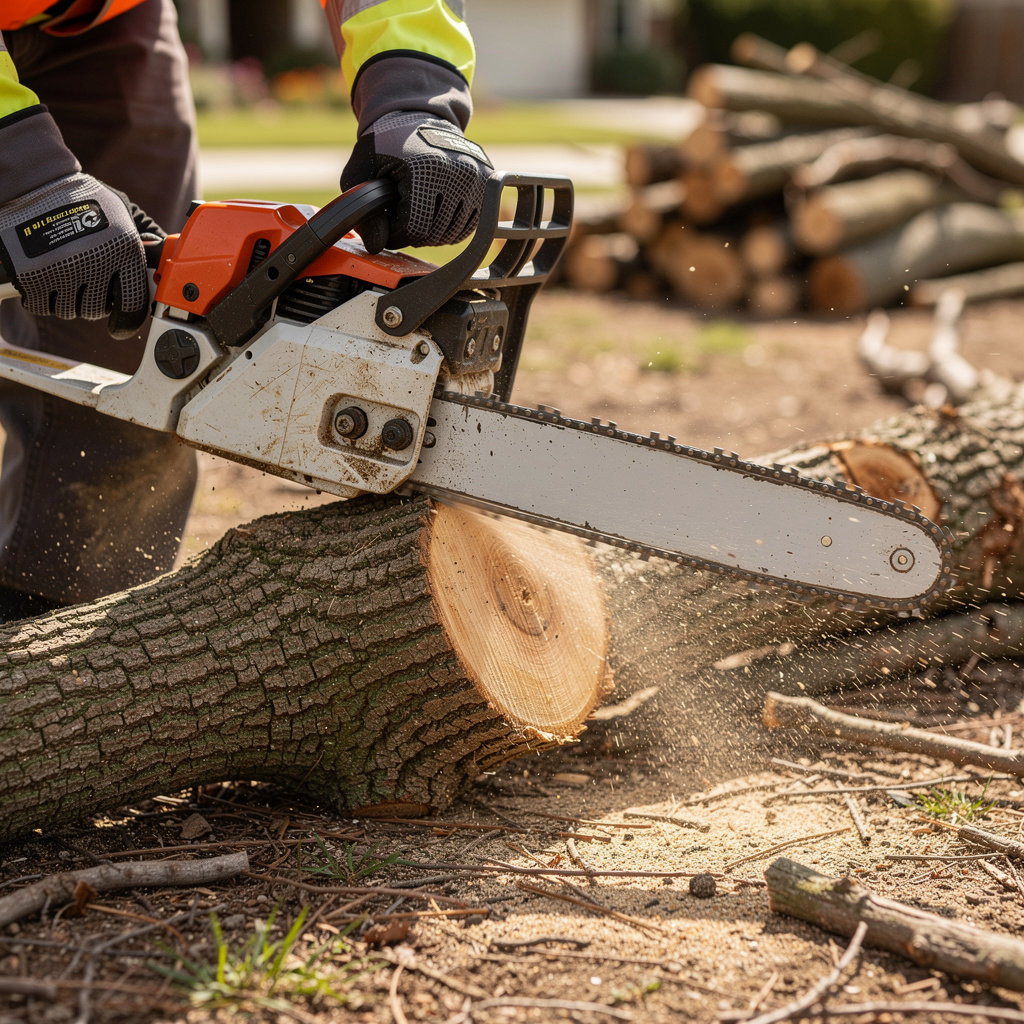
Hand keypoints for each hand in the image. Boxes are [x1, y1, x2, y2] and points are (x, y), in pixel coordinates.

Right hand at [0, 171, 149, 339]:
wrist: (33, 180)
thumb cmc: (83, 198)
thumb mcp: (124, 213)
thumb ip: (146, 240)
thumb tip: (166, 261)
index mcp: (124, 249)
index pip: (132, 304)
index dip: (127, 320)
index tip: (122, 324)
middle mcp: (96, 262)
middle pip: (96, 310)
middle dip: (92, 302)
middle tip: (86, 282)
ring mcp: (62, 269)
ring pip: (69, 311)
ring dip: (67, 300)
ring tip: (64, 272)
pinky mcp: (31, 275)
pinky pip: (41, 306)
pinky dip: (42, 297)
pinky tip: (45, 275)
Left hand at [341, 111, 492, 252]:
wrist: (417, 115)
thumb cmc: (385, 145)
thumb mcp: (361, 171)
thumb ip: (363, 210)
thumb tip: (375, 246)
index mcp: (425, 168)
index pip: (413, 228)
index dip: (396, 235)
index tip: (388, 225)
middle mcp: (457, 172)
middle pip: (434, 233)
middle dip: (413, 234)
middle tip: (401, 219)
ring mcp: (476, 178)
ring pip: (453, 233)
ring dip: (432, 234)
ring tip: (417, 216)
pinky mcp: (486, 182)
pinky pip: (469, 225)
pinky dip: (450, 228)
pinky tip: (435, 215)